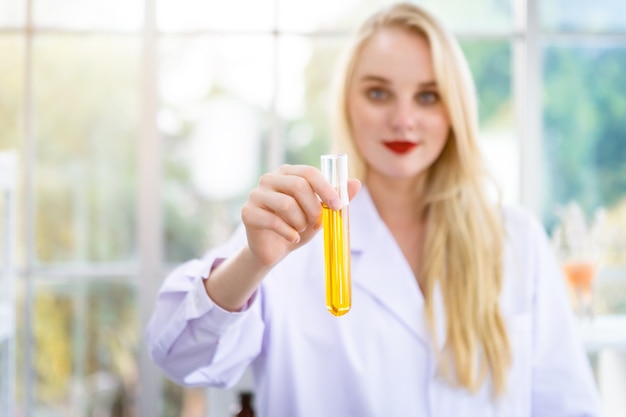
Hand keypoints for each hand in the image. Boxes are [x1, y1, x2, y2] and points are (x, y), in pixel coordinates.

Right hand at [241, 164, 360, 267]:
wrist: (275, 249)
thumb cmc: (297, 225)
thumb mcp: (320, 212)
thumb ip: (337, 197)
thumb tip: (357, 183)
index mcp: (288, 173)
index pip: (309, 173)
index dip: (326, 189)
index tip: (338, 206)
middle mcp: (269, 179)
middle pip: (298, 186)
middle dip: (313, 208)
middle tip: (316, 223)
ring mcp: (256, 194)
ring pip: (286, 204)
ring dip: (300, 222)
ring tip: (300, 229)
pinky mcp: (248, 213)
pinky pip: (273, 221)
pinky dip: (289, 233)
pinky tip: (292, 238)